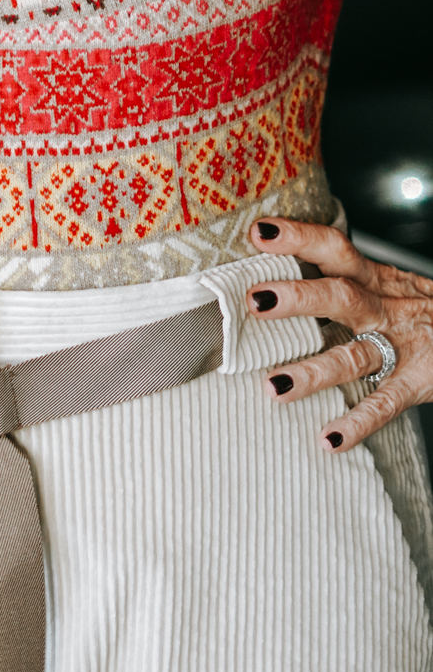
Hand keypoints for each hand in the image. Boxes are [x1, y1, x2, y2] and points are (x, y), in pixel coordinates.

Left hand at [246, 220, 432, 452]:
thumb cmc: (426, 312)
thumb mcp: (393, 286)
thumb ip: (349, 280)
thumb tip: (280, 275)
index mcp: (377, 280)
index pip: (337, 249)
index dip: (300, 238)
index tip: (258, 232)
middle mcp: (387, 309)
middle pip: (342, 296)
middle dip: (299, 297)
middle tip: (255, 300)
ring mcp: (403, 347)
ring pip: (355, 357)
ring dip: (314, 372)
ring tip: (274, 386)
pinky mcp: (418, 383)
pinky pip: (385, 404)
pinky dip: (358, 423)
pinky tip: (330, 440)